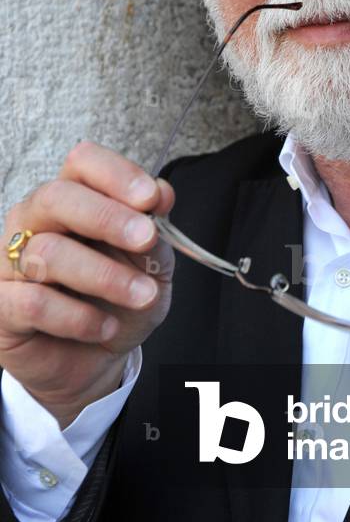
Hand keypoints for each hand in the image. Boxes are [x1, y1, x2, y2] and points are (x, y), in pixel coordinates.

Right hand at [0, 142, 175, 427]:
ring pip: (47, 252)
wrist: (98, 359)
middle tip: (146, 238)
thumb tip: (161, 192)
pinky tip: (105, 327)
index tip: (152, 198)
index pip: (82, 162)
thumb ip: (154, 225)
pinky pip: (34, 302)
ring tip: (142, 296)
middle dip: (107, 217)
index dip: (115, 174)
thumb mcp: (150, 261)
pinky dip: (79, 317)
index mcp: (73, 196)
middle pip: (56, 197)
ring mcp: (11, 262)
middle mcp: (34, 220)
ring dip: (105, 276)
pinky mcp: (1, 307)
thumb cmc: (120, 297)